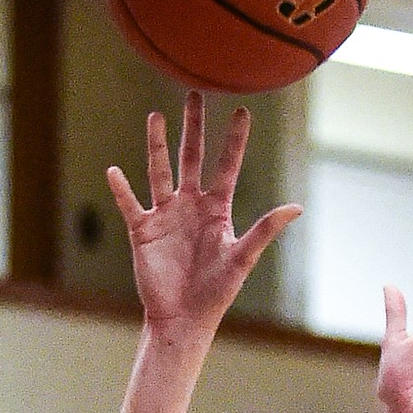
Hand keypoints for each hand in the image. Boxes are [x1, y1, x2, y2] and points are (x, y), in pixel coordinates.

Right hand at [107, 93, 300, 333]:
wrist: (183, 319)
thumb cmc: (216, 292)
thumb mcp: (242, 258)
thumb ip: (265, 229)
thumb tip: (297, 207)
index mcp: (217, 210)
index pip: (227, 166)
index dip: (234, 140)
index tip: (241, 110)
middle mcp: (191, 206)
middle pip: (191, 157)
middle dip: (193, 127)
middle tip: (194, 92)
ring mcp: (166, 216)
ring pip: (160, 171)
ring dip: (156, 145)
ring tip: (155, 115)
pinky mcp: (143, 231)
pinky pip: (130, 204)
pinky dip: (122, 189)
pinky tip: (115, 171)